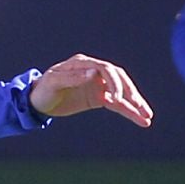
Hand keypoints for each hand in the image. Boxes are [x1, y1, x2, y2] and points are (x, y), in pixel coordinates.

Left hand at [28, 54, 153, 127]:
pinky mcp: (98, 97)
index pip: (104, 69)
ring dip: (135, 103)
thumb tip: (93, 73)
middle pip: (118, 79)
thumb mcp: (54, 83)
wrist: (37, 101)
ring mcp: (97, 85)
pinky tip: (140, 119)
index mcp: (82, 64)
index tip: (115, 98)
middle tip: (139, 106)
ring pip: (121, 93)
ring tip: (148, 116)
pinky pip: (117, 104)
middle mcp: (93, 72)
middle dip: (131, 93)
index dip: (113, 82)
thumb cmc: (43, 89)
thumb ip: (73, 77)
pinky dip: (129, 111)